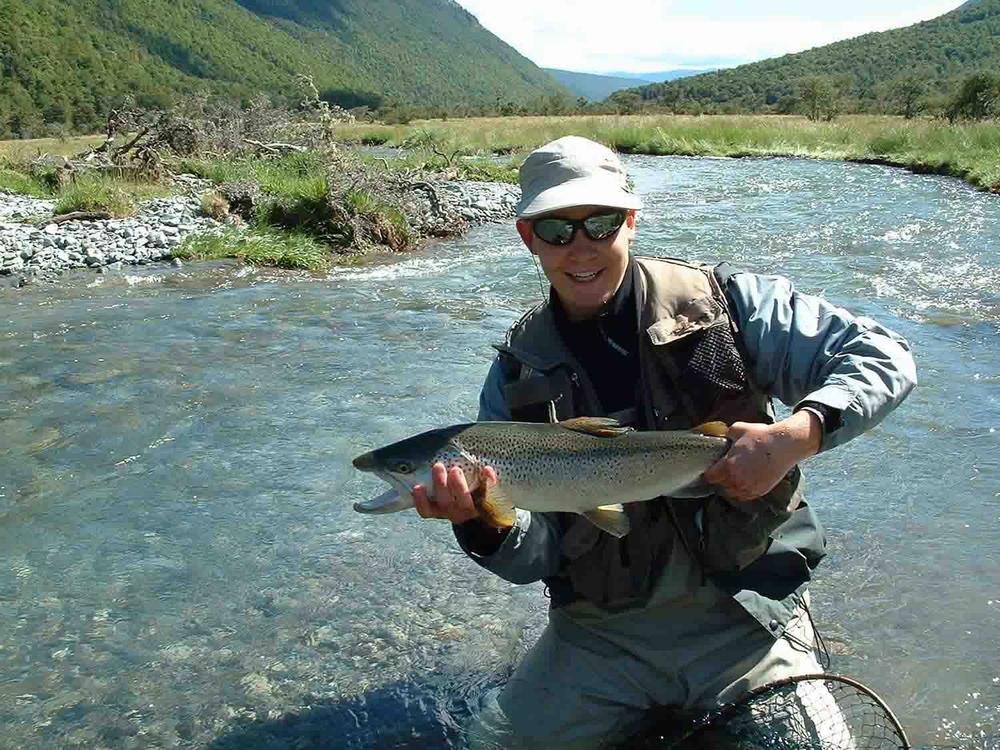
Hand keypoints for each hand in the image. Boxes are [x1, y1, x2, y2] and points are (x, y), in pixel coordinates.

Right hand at [412, 463, 497, 523]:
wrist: (486, 507)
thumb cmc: (456, 490)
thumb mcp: (442, 489)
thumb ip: (431, 479)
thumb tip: (410, 461)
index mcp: (440, 510)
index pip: (426, 510)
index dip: (420, 500)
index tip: (417, 486)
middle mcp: (455, 512)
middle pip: (445, 504)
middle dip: (440, 485)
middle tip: (438, 466)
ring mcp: (472, 509)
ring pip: (464, 502)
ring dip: (458, 486)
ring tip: (455, 469)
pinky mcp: (489, 503)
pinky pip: (489, 495)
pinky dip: (488, 482)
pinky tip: (487, 469)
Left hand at [703, 412, 821, 500]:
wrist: (784, 445)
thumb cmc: (761, 436)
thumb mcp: (739, 429)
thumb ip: (727, 433)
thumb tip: (723, 434)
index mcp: (728, 466)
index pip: (710, 477)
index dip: (709, 474)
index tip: (710, 471)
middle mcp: (736, 479)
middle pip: (721, 486)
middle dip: (720, 480)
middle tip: (722, 473)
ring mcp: (748, 487)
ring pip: (732, 493)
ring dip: (730, 487)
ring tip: (733, 479)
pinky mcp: (760, 491)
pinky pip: (745, 496)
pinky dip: (742, 491)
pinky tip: (744, 483)